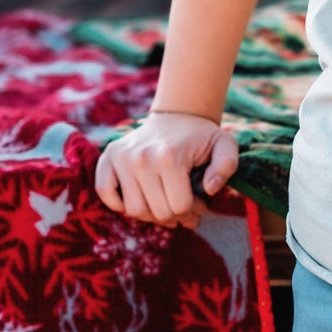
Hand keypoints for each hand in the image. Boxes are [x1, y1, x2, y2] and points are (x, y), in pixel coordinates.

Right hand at [94, 111, 238, 226]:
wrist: (177, 115)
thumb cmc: (202, 136)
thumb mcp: (225, 145)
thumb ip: (227, 165)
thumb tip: (210, 189)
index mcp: (169, 156)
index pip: (179, 206)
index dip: (194, 211)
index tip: (200, 204)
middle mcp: (141, 158)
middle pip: (157, 212)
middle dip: (176, 216)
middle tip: (185, 209)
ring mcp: (122, 158)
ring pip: (134, 210)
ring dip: (151, 214)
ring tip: (166, 204)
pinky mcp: (108, 157)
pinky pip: (105, 193)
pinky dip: (118, 203)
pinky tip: (139, 197)